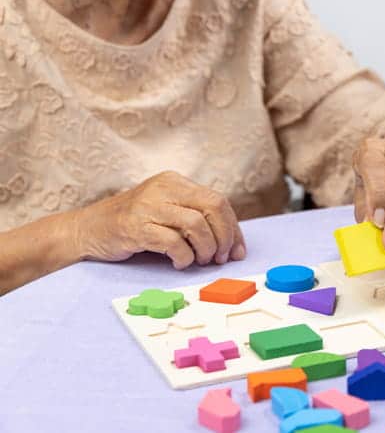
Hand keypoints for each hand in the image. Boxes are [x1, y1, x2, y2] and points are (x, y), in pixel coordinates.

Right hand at [76, 171, 245, 268]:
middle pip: (213, 207)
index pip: (218, 201)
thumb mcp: (167, 212)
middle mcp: (164, 188)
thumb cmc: (134, 225)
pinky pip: (173, 242)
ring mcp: (148, 205)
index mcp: (175, 182)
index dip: (233, 229)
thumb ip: (196, 220)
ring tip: (199, 260)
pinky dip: (183, 257)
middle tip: (220, 258)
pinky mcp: (135, 226)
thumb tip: (232, 246)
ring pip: (197, 224)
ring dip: (205, 249)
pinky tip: (178, 262)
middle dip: (224, 237)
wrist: (87, 229)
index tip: (236, 251)